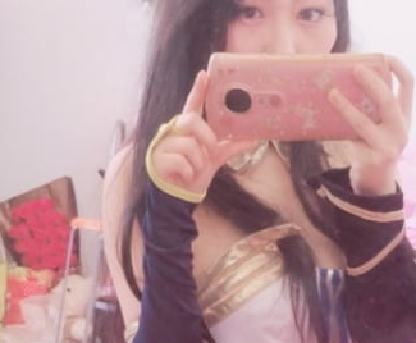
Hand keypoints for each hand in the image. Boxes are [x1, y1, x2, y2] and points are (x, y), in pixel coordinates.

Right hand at [148, 70, 261, 200]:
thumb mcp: (215, 157)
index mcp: (188, 127)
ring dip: (198, 162)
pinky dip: (189, 172)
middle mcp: (174, 131)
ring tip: (194, 169)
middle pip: (191, 120)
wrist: (179, 195)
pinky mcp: (158, 159)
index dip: (199, 89)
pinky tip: (185, 176)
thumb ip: (232, 145)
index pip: (193, 103)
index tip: (204, 74)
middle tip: (210, 150)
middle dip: (205, 136)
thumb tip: (257, 139)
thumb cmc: (195, 170)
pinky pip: (181, 162)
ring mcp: (164, 144)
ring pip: (189, 145)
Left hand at [328, 56, 413, 196]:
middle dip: (371, 82)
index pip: (408, 85)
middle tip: (354, 68)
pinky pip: (350, 139)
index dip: (398, 67)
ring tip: (332, 93)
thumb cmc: (374, 145)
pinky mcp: (371, 159)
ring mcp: (387, 147)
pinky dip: (339, 128)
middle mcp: (401, 130)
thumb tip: (348, 77)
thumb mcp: (382, 125)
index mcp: (405, 116)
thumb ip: (375, 107)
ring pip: (363, 123)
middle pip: (387, 100)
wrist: (376, 182)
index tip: (383, 56)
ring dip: (346, 107)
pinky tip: (327, 120)